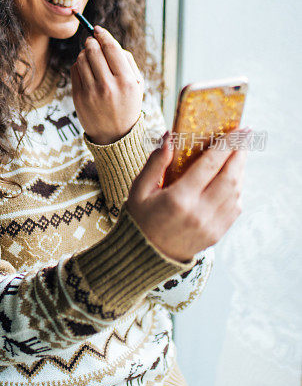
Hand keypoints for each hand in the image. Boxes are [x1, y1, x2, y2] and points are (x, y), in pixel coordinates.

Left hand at [70, 25, 143, 144]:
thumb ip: (126, 61)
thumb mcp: (137, 85)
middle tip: (92, 41)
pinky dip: (78, 65)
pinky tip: (85, 69)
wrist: (115, 135)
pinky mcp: (79, 98)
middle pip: (94, 50)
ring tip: (90, 57)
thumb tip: (107, 41)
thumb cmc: (128, 105)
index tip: (97, 29)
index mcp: (127, 81)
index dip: (103, 34)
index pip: (111, 48)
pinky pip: (75, 71)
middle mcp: (109, 86)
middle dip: (91, 42)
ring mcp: (92, 93)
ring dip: (84, 53)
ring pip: (81, 59)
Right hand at [125, 128, 249, 262]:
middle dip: (240, 153)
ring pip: (236, 192)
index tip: (238, 129)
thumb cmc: (140, 218)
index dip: (227, 144)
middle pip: (230, 177)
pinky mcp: (216, 234)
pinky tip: (232, 178)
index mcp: (179, 199)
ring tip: (238, 154)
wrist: (144, 256)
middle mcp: (199, 213)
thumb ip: (156, 163)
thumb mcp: (139, 189)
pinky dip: (238, 190)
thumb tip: (170, 137)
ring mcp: (210, 226)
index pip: (210, 164)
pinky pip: (235, 208)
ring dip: (240, 170)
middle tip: (245, 136)